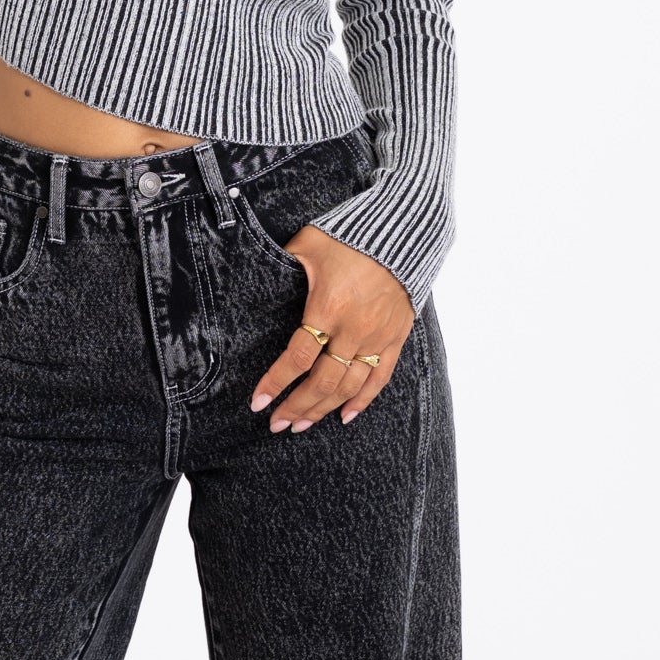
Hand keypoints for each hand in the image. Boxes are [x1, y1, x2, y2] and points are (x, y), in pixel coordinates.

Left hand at [250, 227, 413, 430]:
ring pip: (348, 387)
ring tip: (301, 425)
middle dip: (296, 407)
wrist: (402, 233)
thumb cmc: (350, 235)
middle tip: (276, 424)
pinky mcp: (395, 339)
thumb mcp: (308, 243)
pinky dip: (363, 401)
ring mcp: (377, 338)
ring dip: (323, 410)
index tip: (257, 402)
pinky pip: (379, 379)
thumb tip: (259, 273)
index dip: (276, 382)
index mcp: (327, 308)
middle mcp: (353, 330)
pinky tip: (345, 417)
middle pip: (322, 382)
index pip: (298, 358)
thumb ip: (285, 262)